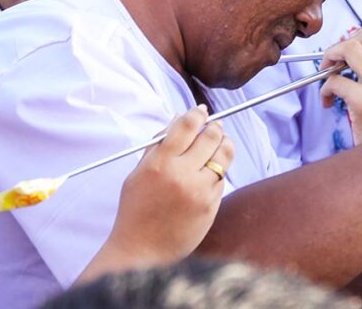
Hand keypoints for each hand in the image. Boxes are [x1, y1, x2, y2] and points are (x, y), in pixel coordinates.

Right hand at [106, 106, 234, 263]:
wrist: (142, 250)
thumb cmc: (136, 211)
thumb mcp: (138, 174)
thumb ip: (157, 146)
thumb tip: (177, 120)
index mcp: (160, 163)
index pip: (186, 126)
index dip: (197, 114)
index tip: (201, 111)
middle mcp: (182, 174)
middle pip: (211, 137)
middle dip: (215, 127)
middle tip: (215, 125)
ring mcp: (200, 190)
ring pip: (224, 156)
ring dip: (225, 144)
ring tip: (222, 142)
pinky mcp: (211, 206)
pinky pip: (221, 179)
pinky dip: (219, 171)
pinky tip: (212, 171)